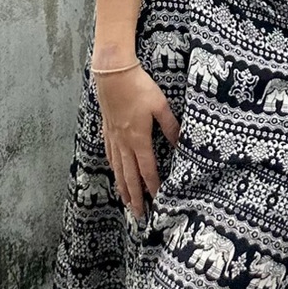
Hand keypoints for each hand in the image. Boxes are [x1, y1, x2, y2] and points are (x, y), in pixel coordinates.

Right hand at [94, 65, 179, 218]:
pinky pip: (110, 155)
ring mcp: (113, 137)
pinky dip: (113, 168)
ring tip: (125, 202)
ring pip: (118, 168)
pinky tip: (115, 172)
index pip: (147, 169)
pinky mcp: (107, 129)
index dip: (152, 187)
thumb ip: (170, 126)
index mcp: (139, 138)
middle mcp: (124, 142)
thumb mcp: (160, 104)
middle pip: (129, 176)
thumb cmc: (139, 87)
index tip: (157, 202)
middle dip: (135, 197)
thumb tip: (180, 144)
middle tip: (138, 216)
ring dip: (122, 187)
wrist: (113, 73)